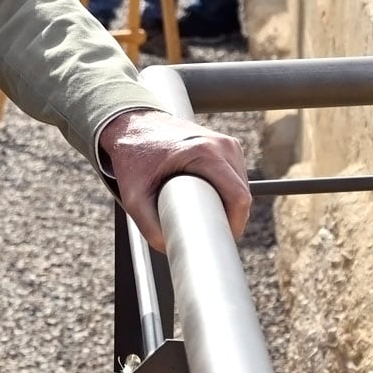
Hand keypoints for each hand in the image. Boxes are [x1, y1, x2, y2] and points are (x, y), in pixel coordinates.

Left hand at [100, 108, 251, 249]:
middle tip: (205, 230)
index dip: (234, 225)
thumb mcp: (132, 194)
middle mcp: (222, 145)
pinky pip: (235, 177)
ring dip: (228, 204)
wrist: (130, 125)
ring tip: (202, 212)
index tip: (219, 239)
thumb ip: (148, 225)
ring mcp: (227, 143)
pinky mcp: (227, 145)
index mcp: (205, 152)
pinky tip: (207, 197)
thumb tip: (169, 248)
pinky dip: (226, 191)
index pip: (239, 198)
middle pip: (242, 195)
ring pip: (241, 187)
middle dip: (229, 217)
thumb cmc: (132, 156)